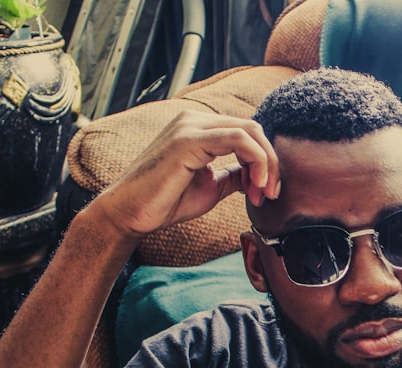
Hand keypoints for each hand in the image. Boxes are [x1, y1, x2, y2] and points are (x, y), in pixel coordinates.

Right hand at [94, 110, 279, 239]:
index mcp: (199, 128)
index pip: (247, 133)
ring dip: (267, 164)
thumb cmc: (165, 201)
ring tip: (263, 193)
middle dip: (271, 163)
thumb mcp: (211, 186)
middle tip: (271, 194)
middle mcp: (195, 120)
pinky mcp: (188, 139)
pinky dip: (256, 161)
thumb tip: (257, 174)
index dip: (265, 162)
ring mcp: (190, 126)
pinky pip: (237, 139)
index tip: (265, 193)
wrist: (131, 214)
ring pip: (249, 131)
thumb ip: (234, 175)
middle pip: (253, 129)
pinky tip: (254, 186)